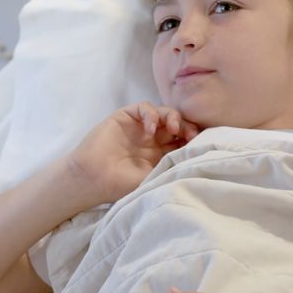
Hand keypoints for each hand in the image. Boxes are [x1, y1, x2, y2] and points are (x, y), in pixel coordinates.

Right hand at [66, 102, 199, 205]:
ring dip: (173, 117)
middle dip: (187, 127)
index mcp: (161, 155)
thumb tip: (195, 158)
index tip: (199, 145)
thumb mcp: (153, 178)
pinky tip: (150, 128)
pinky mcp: (126, 117)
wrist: (93, 178)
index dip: (193, 139)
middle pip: (177, 125)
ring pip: (164, 113)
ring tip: (173, 128)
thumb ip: (171, 166)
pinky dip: (151, 114)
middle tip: (191, 135)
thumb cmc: (121, 184)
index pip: (183, 141)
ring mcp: (139, 127)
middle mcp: (152, 139)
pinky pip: (144, 108)